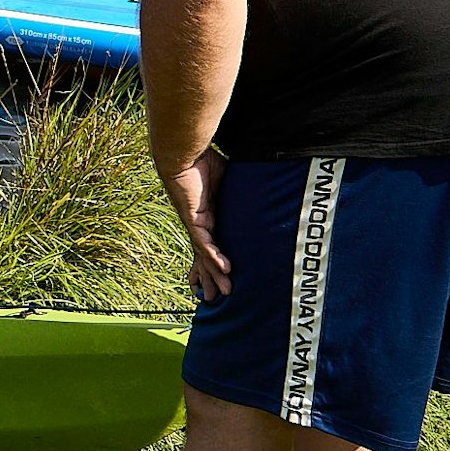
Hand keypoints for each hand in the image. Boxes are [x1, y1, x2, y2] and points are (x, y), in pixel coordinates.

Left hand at [162, 149, 231, 301]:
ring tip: (222, 292)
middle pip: (205, 257)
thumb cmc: (204, 161)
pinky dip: (214, 255)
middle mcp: (200, 224)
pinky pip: (205, 240)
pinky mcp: (193, 216)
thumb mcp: (230, 180)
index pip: (212, 246)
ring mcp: (196, 222)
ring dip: (214, 274)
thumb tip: (267, 188)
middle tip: (214, 298)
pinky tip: (223, 268)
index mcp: (209, 218)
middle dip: (210, 278)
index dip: (213, 263)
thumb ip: (244, 191)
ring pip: (205, 255)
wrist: (182, 152)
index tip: (220, 277)